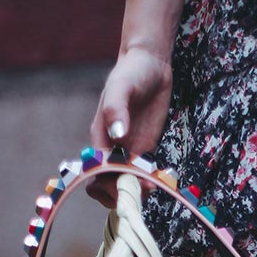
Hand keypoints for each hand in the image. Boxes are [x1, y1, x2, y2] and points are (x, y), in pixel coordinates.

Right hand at [86, 46, 173, 207]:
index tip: (126, 185)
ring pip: (124, 181)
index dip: (108, 183)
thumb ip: (116, 110)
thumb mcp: (122, 87)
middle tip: (142, 191)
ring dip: (136, 190)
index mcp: (100, 135)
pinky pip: (141, 173)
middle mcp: (111, 146)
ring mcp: (127, 149)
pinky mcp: (143, 148)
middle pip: (105, 182)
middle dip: (119, 192)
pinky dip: (148, 182)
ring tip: (153, 187)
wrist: (150, 64)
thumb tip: (117, 135)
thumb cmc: (131, 72)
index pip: (96, 170)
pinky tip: (160, 181)